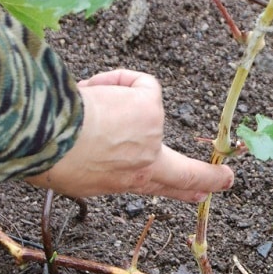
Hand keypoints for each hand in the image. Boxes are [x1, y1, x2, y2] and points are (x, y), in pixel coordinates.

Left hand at [24, 69, 233, 200]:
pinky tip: (97, 88)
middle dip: (209, 178)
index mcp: (124, 182)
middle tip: (226, 180)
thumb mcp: (70, 171)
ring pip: (143, 107)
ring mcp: (151, 136)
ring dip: (112, 98)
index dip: (184, 191)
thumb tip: (92, 140)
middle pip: (186, 174)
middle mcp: (143, 165)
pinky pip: (141, 83)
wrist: (47, 141)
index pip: (159, 189)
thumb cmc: (46, 157)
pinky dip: (120, 80)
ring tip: (81, 108)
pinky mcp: (151, 109)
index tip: (201, 193)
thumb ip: (93, 160)